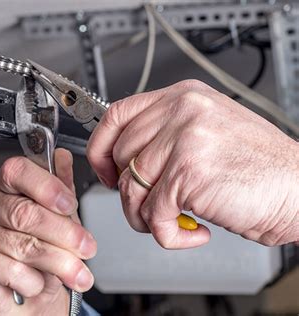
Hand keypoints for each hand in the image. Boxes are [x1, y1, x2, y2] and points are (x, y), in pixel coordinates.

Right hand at [0, 149, 96, 315]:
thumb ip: (60, 190)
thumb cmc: (39, 258)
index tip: (69, 204)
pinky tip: (37, 283)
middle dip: (64, 232)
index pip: (18, 171)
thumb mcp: (58, 221)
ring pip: (22, 244)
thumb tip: (62, 158)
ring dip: (58, 262)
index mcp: (6, 188)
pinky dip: (32, 281)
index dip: (46, 186)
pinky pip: (8, 269)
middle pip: (24, 212)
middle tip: (86, 247)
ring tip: (77, 273)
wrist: (26, 301)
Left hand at [87, 79, 298, 248]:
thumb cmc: (259, 167)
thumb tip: (125, 159)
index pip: (118, 115)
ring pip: (131, 188)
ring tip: (173, 221)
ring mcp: (184, 140)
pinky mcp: (188, 174)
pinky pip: (153, 215)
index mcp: (183, 97)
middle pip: (120, 157)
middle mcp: (181, 112)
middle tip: (149, 206)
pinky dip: (169, 235)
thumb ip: (165, 135)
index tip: (105, 170)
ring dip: (147, 217)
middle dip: (127, 193)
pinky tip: (194, 230)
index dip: (101, 148)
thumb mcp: (208, 130)